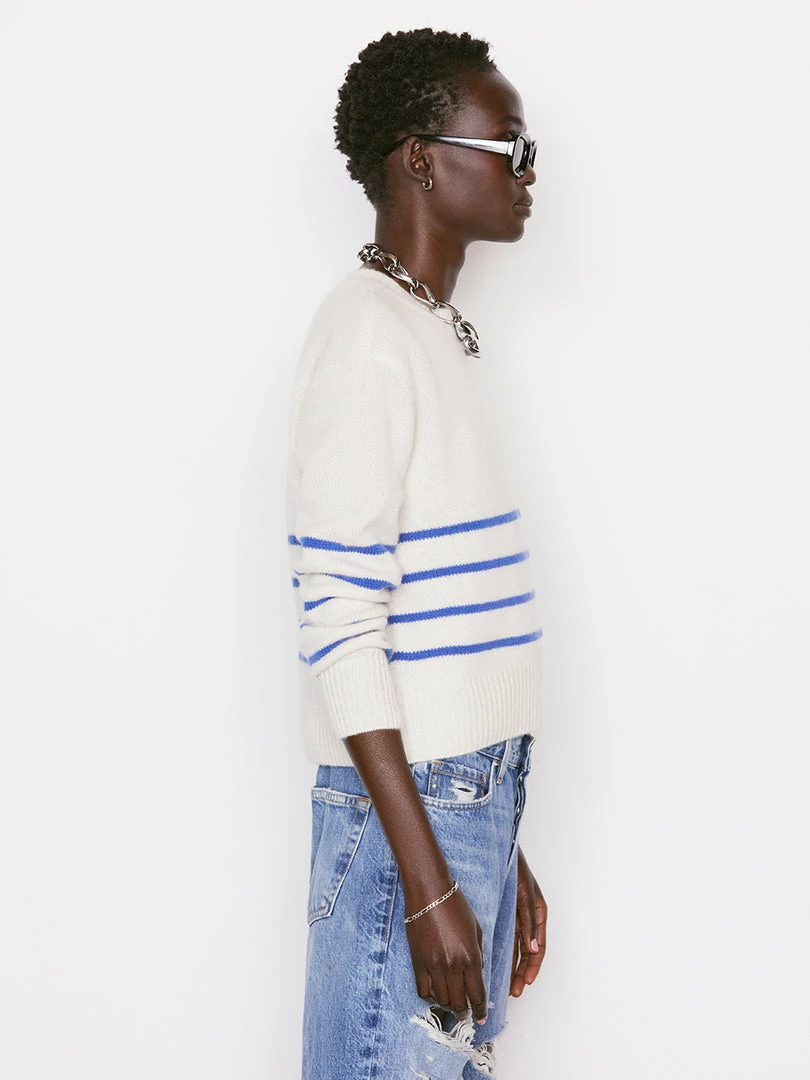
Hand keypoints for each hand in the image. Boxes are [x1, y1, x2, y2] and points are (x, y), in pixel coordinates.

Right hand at [405, 884, 488, 1024]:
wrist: (429, 892)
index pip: (477, 994)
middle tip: (467, 1014)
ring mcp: (433, 965)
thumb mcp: (475, 929)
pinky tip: (435, 994)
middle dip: (465, 1013)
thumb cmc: (455, 905)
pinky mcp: (418, 962)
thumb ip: (478, 953)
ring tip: (451, 1005)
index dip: (480, 1010)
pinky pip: (423, 990)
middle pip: (459, 1003)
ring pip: (441, 1000)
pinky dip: (430, 997)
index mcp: (471, 957)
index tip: (481, 1017)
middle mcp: (453, 965)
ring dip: (448, 1006)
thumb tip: (477, 972)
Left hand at [510, 845, 546, 996]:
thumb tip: (534, 948)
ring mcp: (516, 917)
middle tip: (514, 992)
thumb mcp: (525, 894)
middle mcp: (528, 919)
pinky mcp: (504, 914)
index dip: (533, 967)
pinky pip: (506, 938)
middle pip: (527, 953)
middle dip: (522, 973)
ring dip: (512, 967)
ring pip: (516, 949)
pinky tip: (496, 964)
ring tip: (505, 986)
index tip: (526, 983)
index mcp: (538, 914)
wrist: (497, 850)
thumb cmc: (516, 868)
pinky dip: (503, 953)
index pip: (538, 948)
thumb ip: (529, 921)